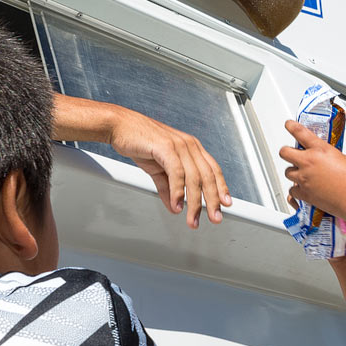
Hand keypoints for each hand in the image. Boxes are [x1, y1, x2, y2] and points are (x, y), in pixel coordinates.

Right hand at [105, 107, 231, 227]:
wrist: (119, 126)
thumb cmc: (139, 142)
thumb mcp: (157, 169)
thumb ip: (168, 188)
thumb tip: (175, 207)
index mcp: (191, 148)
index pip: (212, 169)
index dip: (221, 187)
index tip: (225, 204)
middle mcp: (189, 145)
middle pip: (207, 176)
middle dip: (212, 200)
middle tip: (214, 218)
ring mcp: (179, 145)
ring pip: (194, 178)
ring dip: (194, 202)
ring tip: (192, 219)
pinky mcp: (166, 147)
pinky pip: (177, 173)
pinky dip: (178, 191)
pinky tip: (177, 205)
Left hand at [279, 121, 345, 220]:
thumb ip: (335, 157)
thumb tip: (335, 160)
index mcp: (320, 150)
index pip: (300, 132)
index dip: (292, 126)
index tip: (288, 124)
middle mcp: (308, 163)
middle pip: (285, 152)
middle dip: (287, 152)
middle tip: (291, 153)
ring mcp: (304, 179)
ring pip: (287, 172)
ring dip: (293, 172)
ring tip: (300, 174)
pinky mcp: (305, 194)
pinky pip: (292, 191)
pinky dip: (296, 190)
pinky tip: (301, 190)